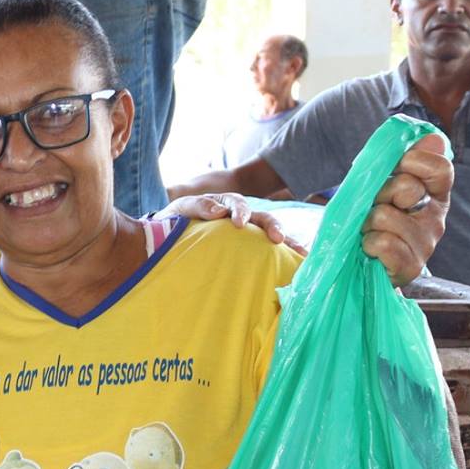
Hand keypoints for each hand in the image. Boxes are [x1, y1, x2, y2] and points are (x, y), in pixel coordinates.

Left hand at [157, 193, 301, 254]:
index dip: (240, 212)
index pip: (237, 204)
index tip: (239, 224)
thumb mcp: (181, 209)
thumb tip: (220, 212)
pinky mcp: (249, 249)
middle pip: (262, 217)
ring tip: (300, 253)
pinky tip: (296, 264)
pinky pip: (268, 251)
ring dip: (286, 241)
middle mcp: (241, 217)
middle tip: (277, 239)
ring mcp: (248, 233)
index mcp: (224, 205)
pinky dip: (283, 255)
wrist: (169, 235)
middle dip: (272, 226)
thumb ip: (197, 206)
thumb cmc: (175, 220)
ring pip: (271, 234)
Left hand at [362, 132, 450, 286]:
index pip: (440, 168)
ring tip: (370, 231)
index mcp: (435, 195)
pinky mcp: (411, 267)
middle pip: (407, 188)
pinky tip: (370, 249)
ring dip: (368, 222)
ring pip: (386, 216)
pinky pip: (383, 243)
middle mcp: (436, 219)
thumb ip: (405, 161)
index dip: (415, 162)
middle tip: (375, 207)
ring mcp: (426, 245)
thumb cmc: (374, 220)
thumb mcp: (385, 185)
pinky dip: (368, 244)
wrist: (360, 264)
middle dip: (381, 193)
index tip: (396, 167)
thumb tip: (431, 138)